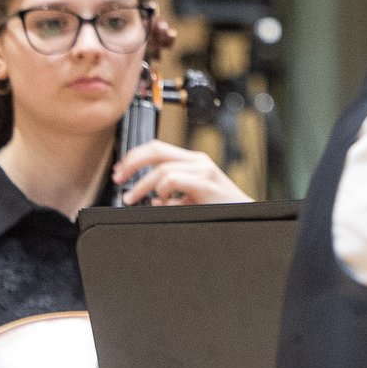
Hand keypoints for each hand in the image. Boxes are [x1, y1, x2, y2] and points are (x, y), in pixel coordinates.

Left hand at [114, 140, 246, 205]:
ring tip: (134, 199)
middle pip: (155, 150)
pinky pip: (173, 180)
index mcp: (194, 162)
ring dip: (142, 186)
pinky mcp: (206, 183)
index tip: (120, 171)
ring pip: (161, 169)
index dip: (134, 157)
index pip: (157, 148)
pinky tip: (163, 202)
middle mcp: (198, 161)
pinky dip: (162, 191)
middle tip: (118, 178)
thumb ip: (173, 195)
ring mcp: (204, 170)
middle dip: (131, 163)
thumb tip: (151, 198)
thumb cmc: (222, 210)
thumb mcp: (192, 199)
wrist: (248, 218)